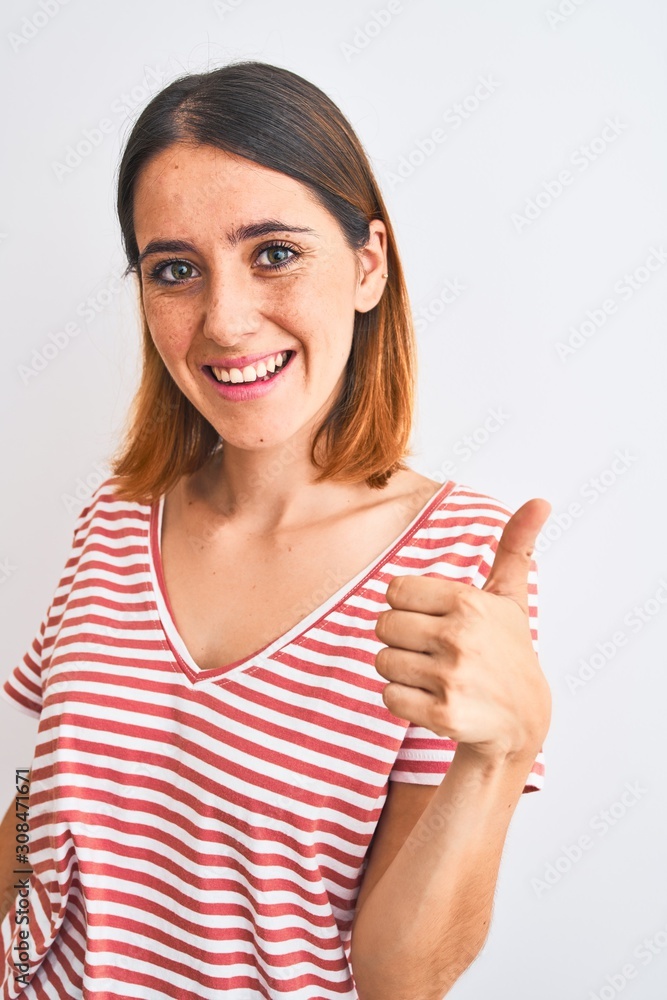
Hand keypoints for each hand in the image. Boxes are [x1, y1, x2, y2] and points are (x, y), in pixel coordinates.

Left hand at [374, 498, 552, 760]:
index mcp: (469, 602)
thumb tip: (540, 501)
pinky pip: (389, 696)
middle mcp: (460, 637)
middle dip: (402, 639)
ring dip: (401, 671)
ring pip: (383, 661)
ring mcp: (452, 678)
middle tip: (434, 650)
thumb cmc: (507, 650)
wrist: (523, 719)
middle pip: (384, 625)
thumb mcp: (510, 596)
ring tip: (434, 675)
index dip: (407, 607)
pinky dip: (403, 700)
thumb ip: (515, 546)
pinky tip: (432, 699)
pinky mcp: (444, 715)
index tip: (432, 619)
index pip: (395, 591)